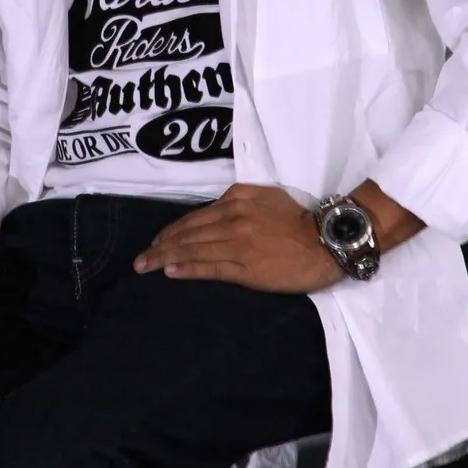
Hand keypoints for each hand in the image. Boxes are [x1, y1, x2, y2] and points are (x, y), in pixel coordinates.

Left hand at [133, 184, 343, 293]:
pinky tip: (170, 271)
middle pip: (188, 234)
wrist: (326, 240)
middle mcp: (232, 219)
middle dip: (160, 246)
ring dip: (165, 258)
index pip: (195, 217)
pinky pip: (210, 268)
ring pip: (194, 250)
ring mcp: (237, 244)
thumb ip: (240, 200)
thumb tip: (216, 212)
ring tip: (146, 266)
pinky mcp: (246, 267)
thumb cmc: (300, 219)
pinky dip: (187, 268)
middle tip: (140, 258)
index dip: (172, 230)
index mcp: (237, 200)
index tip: (157, 241)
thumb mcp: (267, 196)